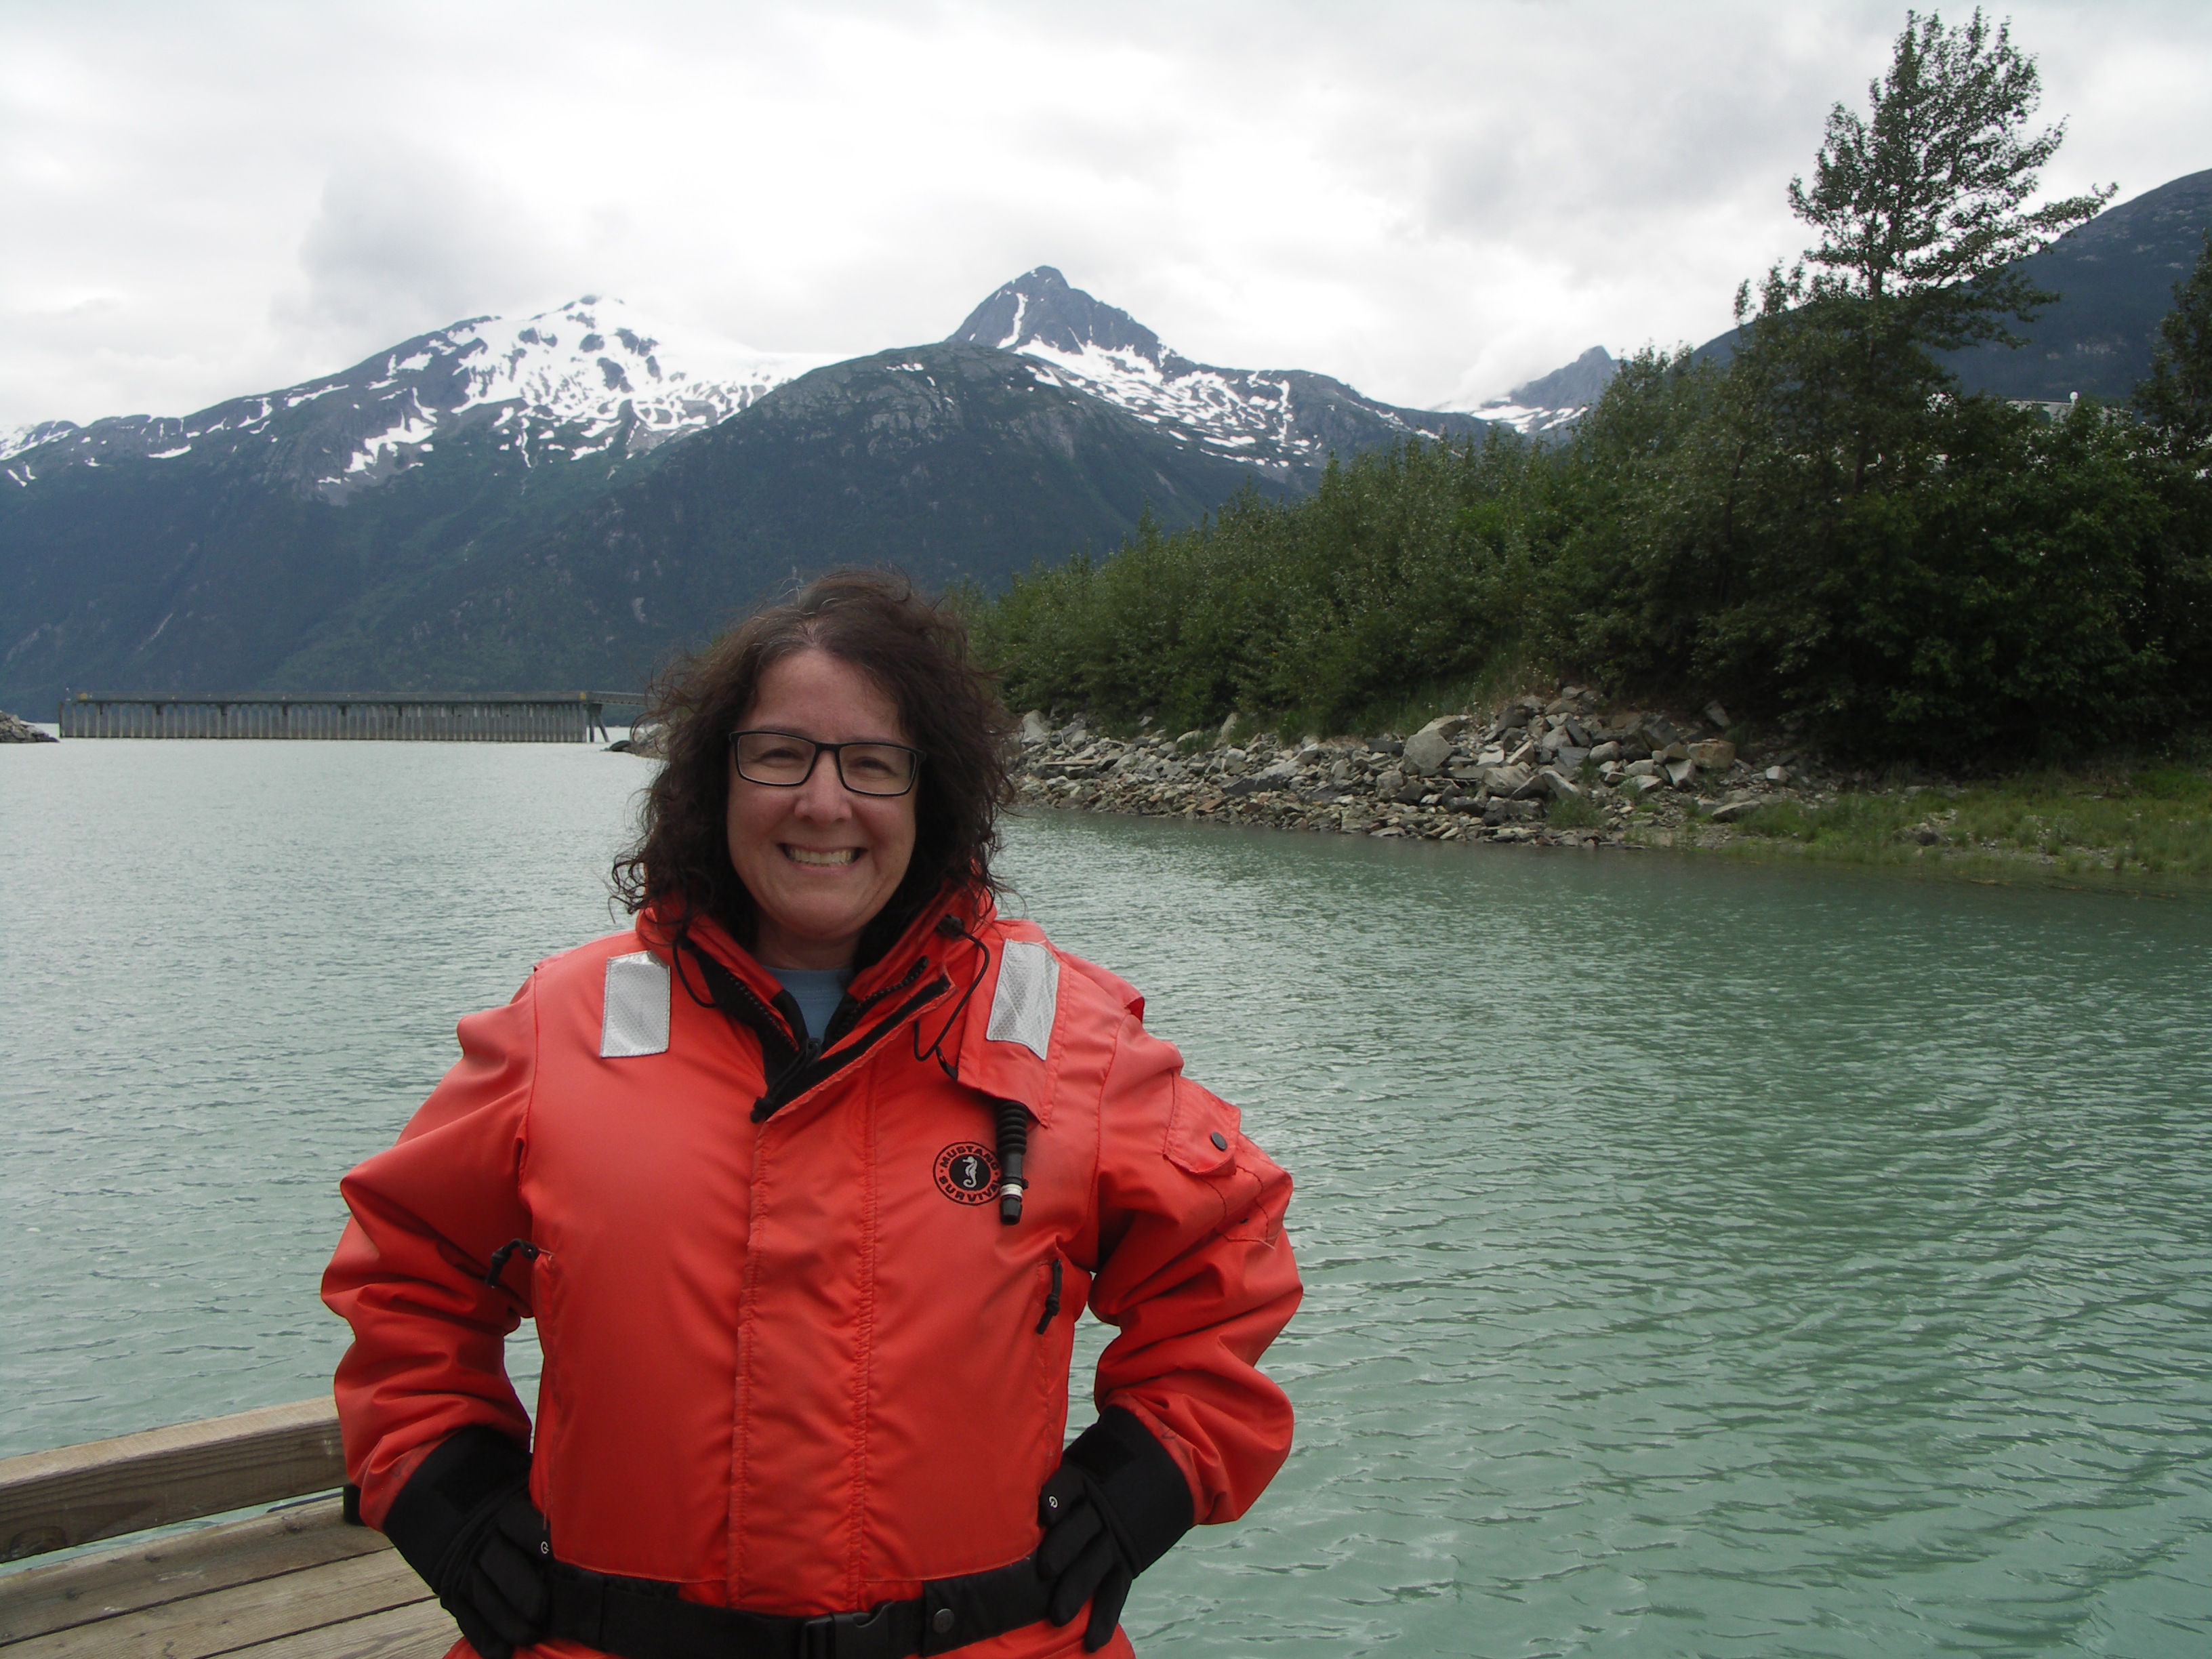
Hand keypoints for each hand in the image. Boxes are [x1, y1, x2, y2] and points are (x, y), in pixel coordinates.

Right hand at [381, 1428, 549, 1658]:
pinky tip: (499, 1652)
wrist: (420, 1478)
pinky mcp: (448, 1583)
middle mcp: (481, 1538)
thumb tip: (592, 1494)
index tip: (566, 1561)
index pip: (525, 1527)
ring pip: (485, 1597)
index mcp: (501, 1506)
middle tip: (548, 1613)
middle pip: (504, 1569)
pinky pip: (465, 1613)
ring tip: (530, 1637)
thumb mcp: (514, 1472)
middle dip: (527, 1594)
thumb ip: (542, 1491)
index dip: (544, 1544)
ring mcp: (461, 1563)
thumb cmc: (486, 1473)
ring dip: (508, 1621)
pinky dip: (481, 1635)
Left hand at [1034, 1408, 1193, 1652]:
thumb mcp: (1081, 1458)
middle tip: (1043, 1571)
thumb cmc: (1102, 1464)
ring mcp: (1116, 1537)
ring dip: (1077, 1591)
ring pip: (1095, 1566)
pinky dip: (1105, 1616)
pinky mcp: (1128, 1559)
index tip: (1044, 1512)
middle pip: (1079, 1531)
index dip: (1056, 1498)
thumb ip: (1052, 1476)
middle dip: (1061, 1551)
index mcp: (1084, 1479)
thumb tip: (1001, 1474)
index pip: (1068, 1486)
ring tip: (1057, 1616)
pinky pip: (1116, 1590)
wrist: (1161, 1465)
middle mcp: (1100, 1510)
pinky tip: (1093, 1640)